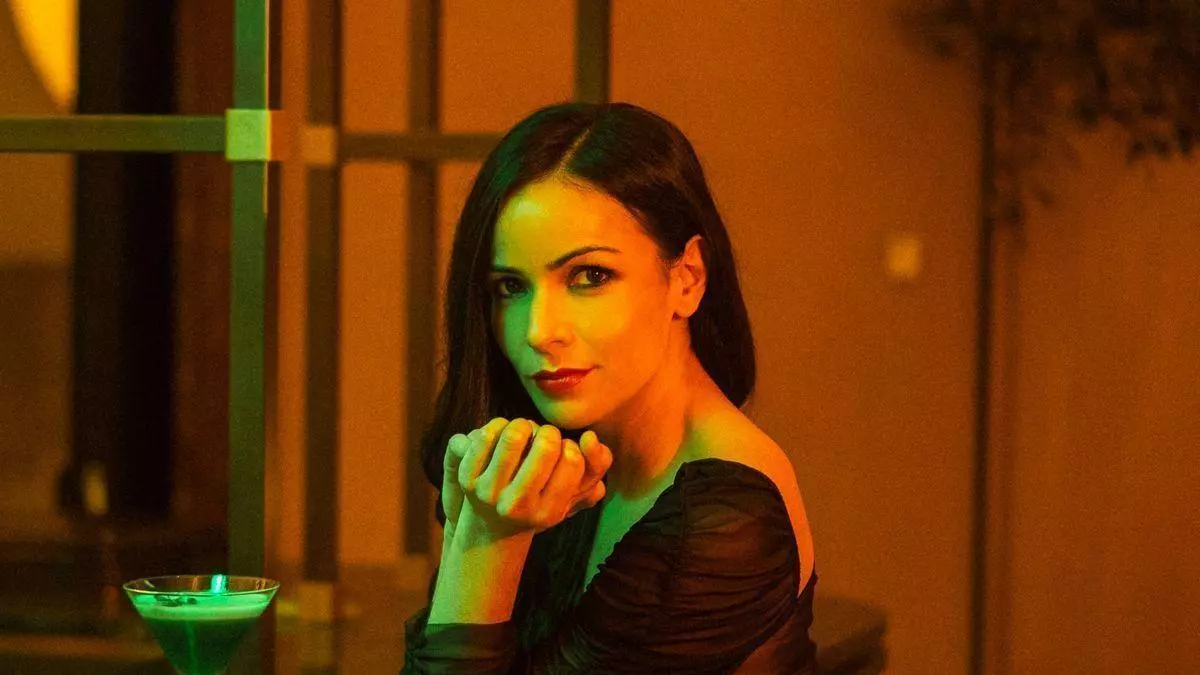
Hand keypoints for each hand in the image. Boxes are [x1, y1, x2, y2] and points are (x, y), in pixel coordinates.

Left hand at [443, 418, 611, 538]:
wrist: (490, 529)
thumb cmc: (538, 504)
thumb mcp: (573, 493)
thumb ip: (596, 464)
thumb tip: (589, 437)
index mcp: (548, 512)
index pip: (573, 459)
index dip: (570, 446)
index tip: (562, 451)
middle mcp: (518, 505)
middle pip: (546, 444)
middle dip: (548, 432)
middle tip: (543, 437)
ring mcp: (490, 492)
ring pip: (515, 434)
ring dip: (523, 424)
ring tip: (524, 431)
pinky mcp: (468, 479)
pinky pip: (486, 435)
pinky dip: (497, 426)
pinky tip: (502, 433)